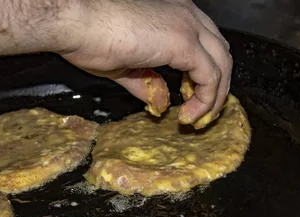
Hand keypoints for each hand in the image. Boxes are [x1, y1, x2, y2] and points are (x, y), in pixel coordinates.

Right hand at [61, 0, 231, 125]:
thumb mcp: (124, 67)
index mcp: (174, 14)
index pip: (206, 44)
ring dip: (215, 97)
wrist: (76, 22)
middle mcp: (186, 14)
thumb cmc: (89, 36)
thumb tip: (160, 103)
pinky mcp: (184, 43)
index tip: (190, 97)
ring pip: (222, 66)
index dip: (204, 75)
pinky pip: (210, 78)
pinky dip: (206, 101)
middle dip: (217, 87)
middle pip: (221, 53)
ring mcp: (187, 27)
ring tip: (198, 119)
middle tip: (202, 113)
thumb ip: (148, 83)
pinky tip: (188, 116)